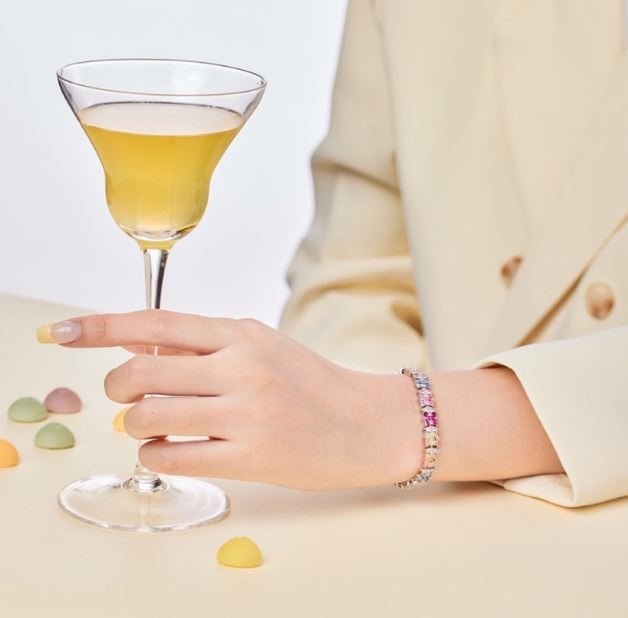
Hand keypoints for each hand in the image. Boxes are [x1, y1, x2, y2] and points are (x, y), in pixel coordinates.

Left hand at [52, 311, 423, 489]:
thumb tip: (144, 347)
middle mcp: (240, 367)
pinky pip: (170, 456)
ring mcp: (244, 413)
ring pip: (147, 415)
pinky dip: (154, 454)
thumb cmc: (311, 383)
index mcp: (241, 335)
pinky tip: (169, 450)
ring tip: (155, 426)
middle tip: (128, 394)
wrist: (364, 423)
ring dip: (136, 423)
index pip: (156, 323)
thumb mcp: (262, 346)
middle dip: (118, 385)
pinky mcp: (248, 457)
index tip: (64, 331)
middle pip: (140, 371)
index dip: (101, 325)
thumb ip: (206, 344)